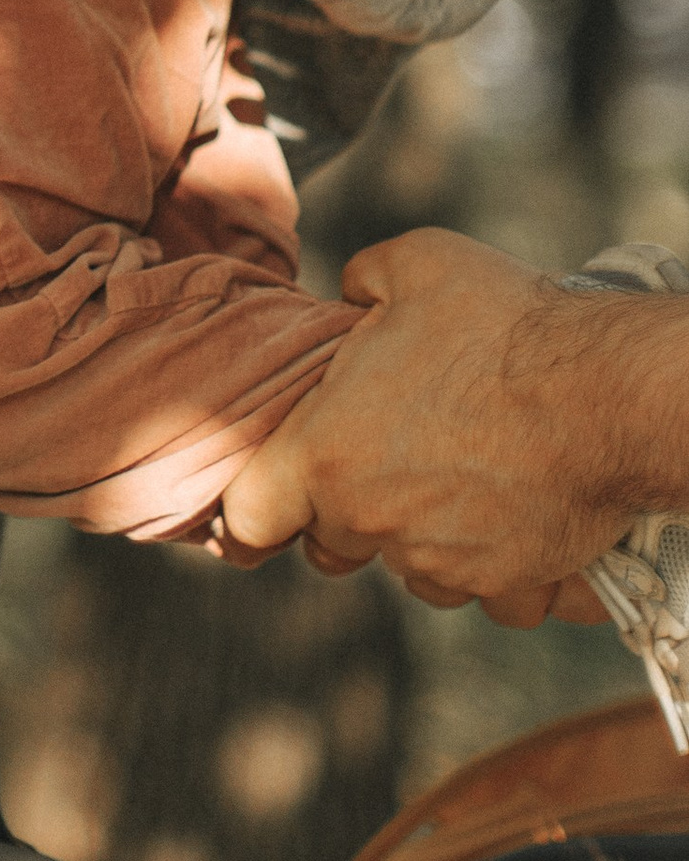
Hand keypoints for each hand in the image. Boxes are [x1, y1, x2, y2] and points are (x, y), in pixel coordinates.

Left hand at [220, 230, 635, 600]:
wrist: (614, 393)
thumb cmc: (505, 325)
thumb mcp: (410, 265)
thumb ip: (356, 282)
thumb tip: (346, 297)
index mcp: (325, 455)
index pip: (249, 516)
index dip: (245, 513)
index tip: (255, 510)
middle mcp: (374, 520)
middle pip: (329, 545)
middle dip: (340, 513)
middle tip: (376, 464)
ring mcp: (445, 560)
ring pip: (409, 571)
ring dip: (418, 541)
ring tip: (452, 481)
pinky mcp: (511, 582)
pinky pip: (489, 594)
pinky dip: (497, 569)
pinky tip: (513, 518)